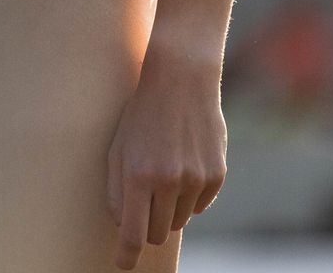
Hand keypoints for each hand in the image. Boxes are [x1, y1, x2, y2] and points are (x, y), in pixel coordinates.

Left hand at [105, 67, 226, 268]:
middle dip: (148, 224)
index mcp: (139, 174)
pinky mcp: (216, 176)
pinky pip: (199, 207)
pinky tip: (183, 165)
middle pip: (157, 232)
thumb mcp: (118, 146)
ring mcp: (195, 180)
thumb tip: (124, 227)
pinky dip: (189, 196)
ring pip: (179, 221)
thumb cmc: (142, 114)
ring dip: (168, 207)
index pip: (133, 233)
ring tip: (164, 171)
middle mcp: (169, 180)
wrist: (182, 79)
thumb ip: (116, 189)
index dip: (126, 254)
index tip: (123, 265)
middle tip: (144, 199)